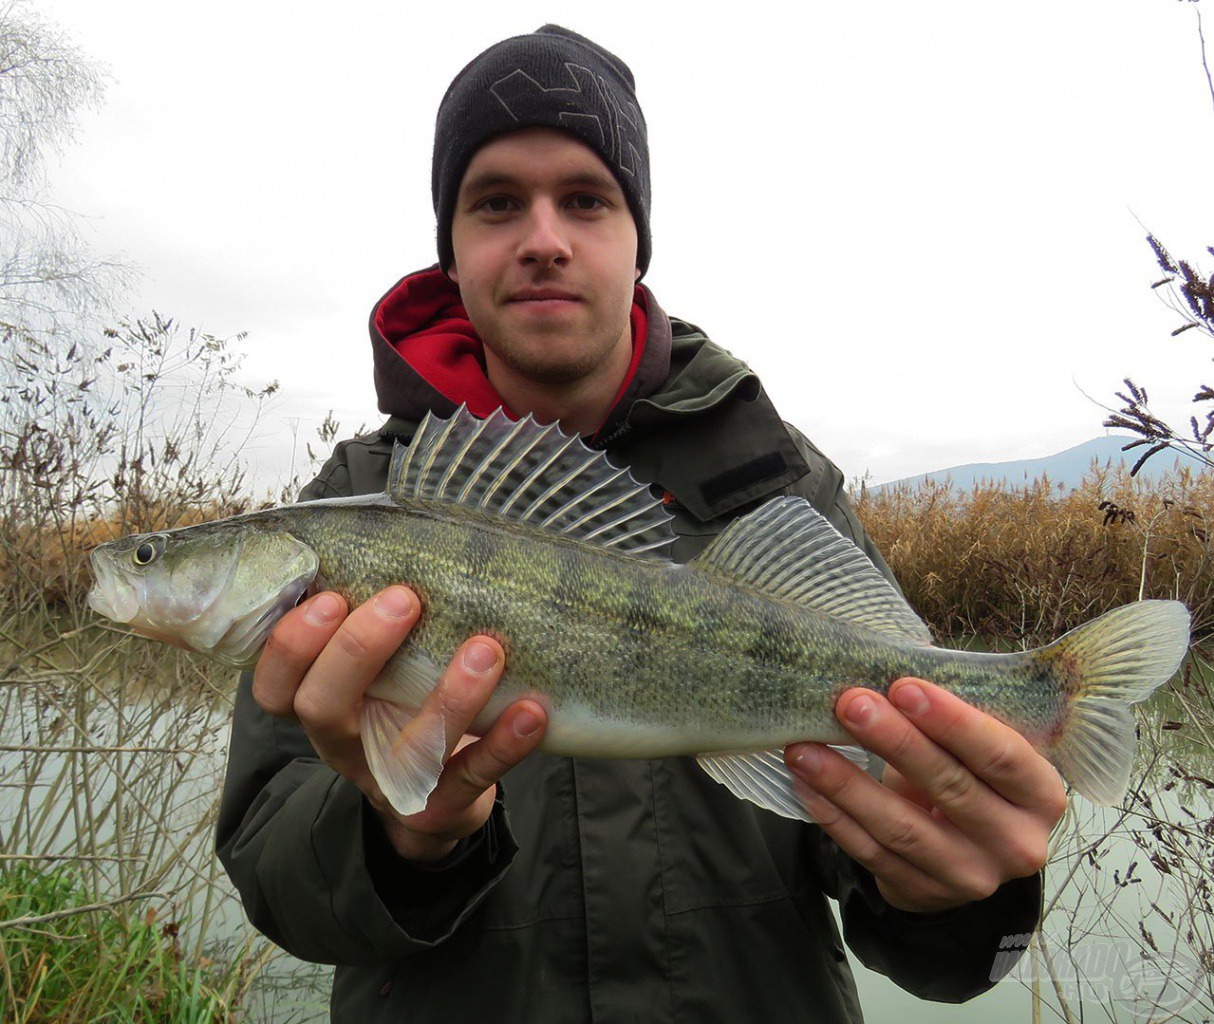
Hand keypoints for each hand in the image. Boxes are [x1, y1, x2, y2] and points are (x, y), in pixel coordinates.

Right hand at [251, 586, 546, 862]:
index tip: (331, 596)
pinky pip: (472, 778)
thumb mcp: (381, 667)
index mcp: (319, 704)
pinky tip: (531, 711)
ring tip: (486, 649)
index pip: (274, 683)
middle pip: (321, 708)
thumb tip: (395, 530)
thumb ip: (374, 616)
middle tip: (404, 599)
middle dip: (357, 650)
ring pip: (406, 746)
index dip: (290, 644)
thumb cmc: (407, 702)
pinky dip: (504, 745)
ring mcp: (389, 782)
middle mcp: (343, 744)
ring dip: (448, 696)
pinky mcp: (441, 807)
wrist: (440, 800)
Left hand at [786, 678, 1066, 912]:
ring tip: (804, 748)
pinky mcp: (921, 893)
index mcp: (1039, 795)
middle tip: (850, 704)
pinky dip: (833, 816)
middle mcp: (1015, 844)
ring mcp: (969, 877)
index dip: (953, 722)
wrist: (967, 853)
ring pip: (901, 828)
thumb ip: (948, 720)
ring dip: (846, 784)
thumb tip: (883, 673)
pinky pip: (870, 853)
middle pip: (951, 788)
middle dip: (895, 742)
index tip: (903, 687)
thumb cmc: (971, 778)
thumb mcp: (978, 751)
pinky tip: (806, 784)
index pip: (1002, 756)